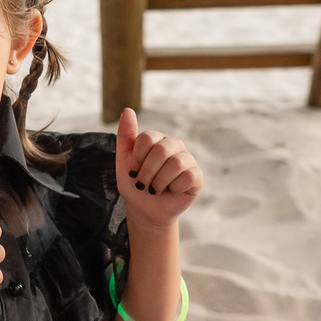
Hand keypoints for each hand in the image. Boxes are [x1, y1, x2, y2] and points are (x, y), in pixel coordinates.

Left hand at [116, 108, 202, 227]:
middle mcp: (174, 145)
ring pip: (176, 164)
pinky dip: (174, 188)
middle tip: (142, 184)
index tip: (132, 171)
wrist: (145, 209)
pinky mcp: (197, 176)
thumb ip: (125, 136)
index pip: (147, 138)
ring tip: (154, 189)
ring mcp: (188, 160)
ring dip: (158, 182)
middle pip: (162, 150)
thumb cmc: (134, 183)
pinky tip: (171, 191)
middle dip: (147, 172)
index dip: (137, 158)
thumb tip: (127, 110)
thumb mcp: (123, 161)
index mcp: (157, 139)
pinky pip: (188, 177)